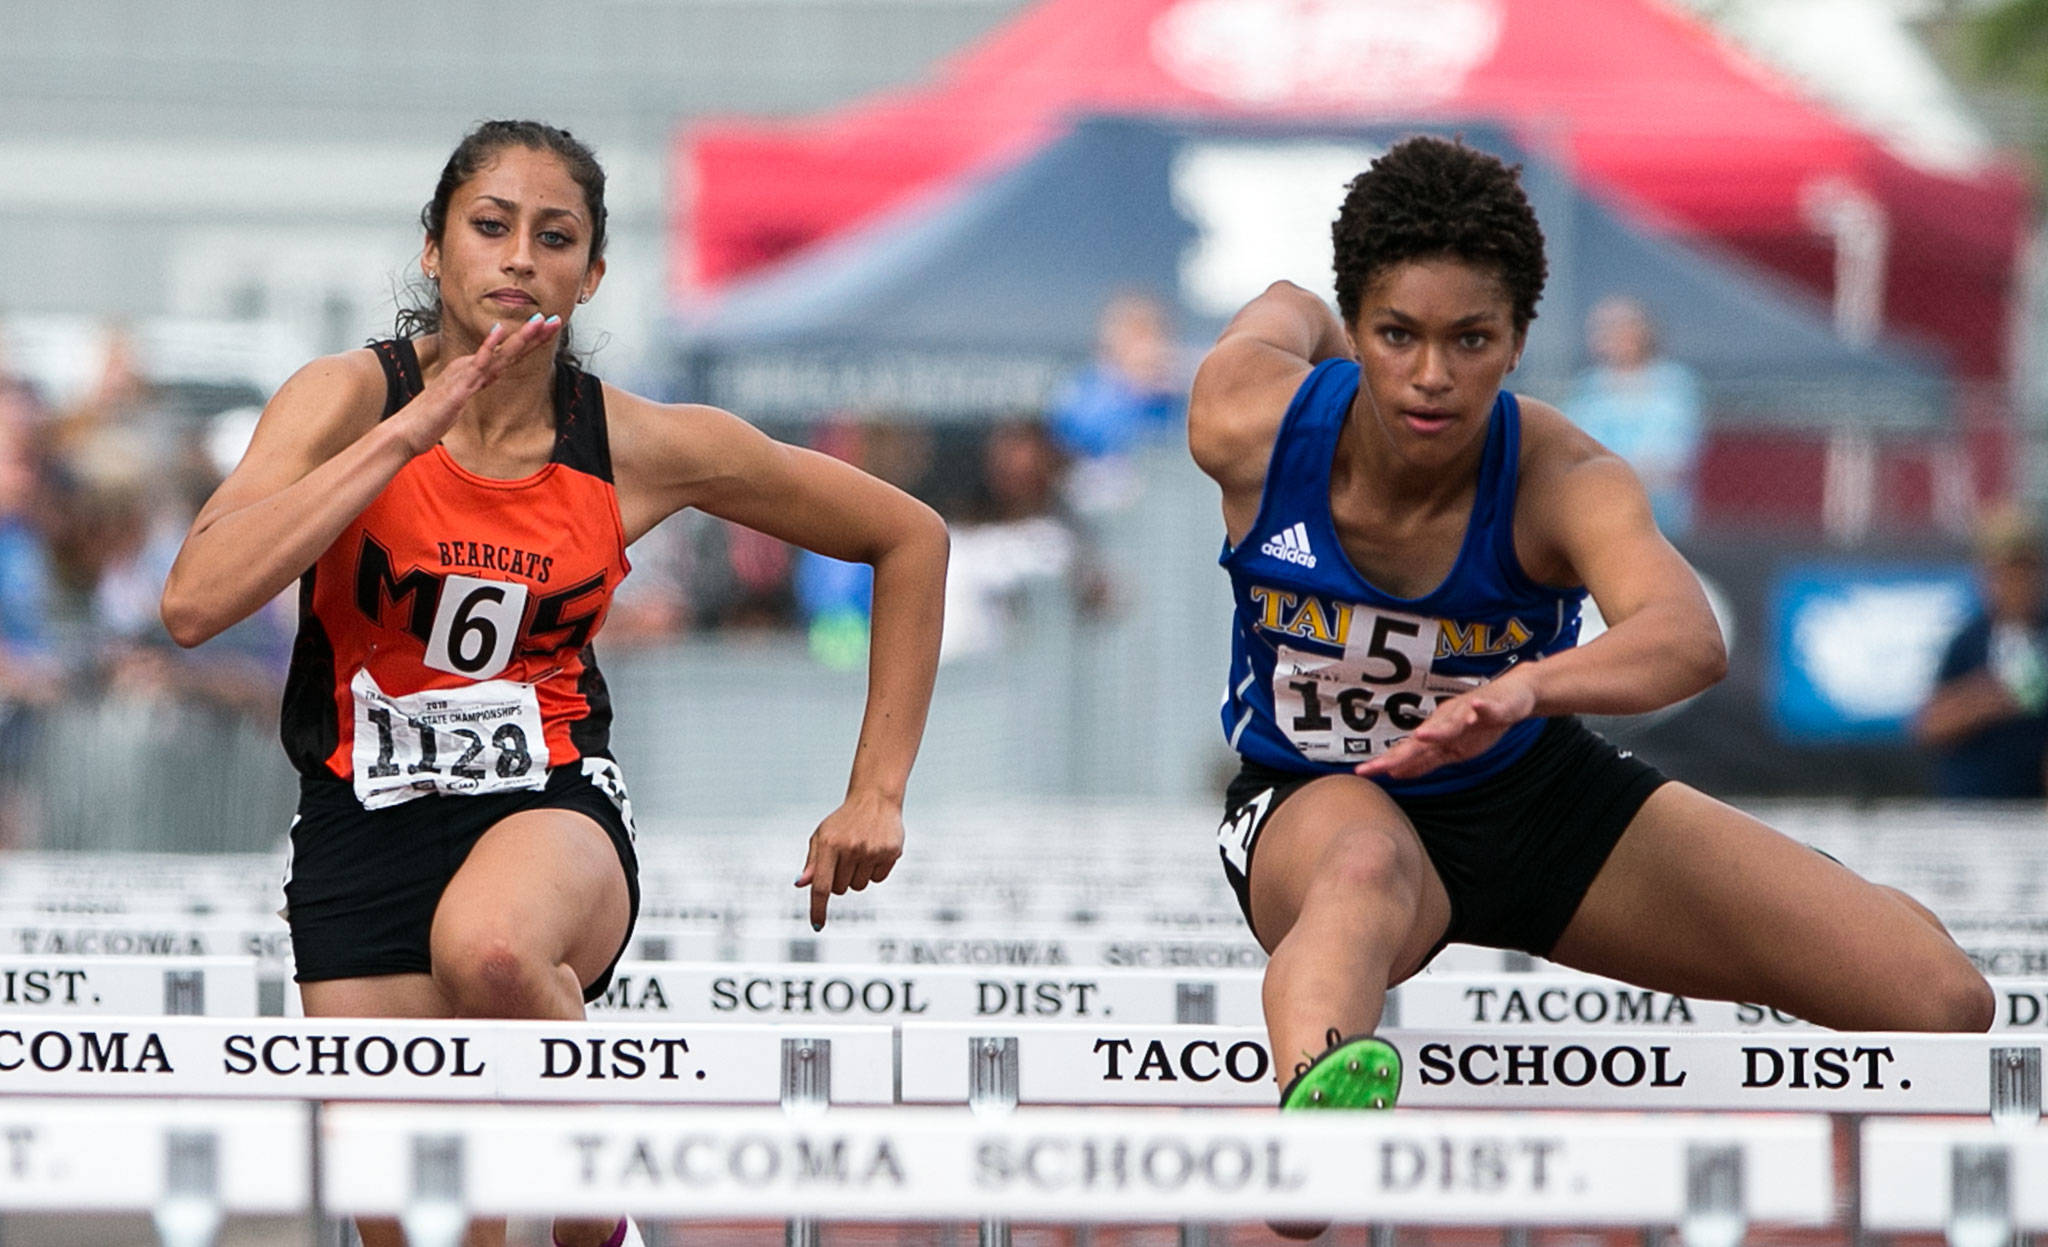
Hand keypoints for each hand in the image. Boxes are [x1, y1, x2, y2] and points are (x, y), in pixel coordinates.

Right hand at [391, 315, 560, 455]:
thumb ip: (475, 384)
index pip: (508, 354)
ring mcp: (465, 374)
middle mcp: (470, 367)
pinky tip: (498, 331)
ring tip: (539, 320)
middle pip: (509, 349)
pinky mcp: (459, 386)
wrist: (408, 431)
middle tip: (556, 318)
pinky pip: (476, 363)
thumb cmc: (432, 417)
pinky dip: (488, 347)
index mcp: (473, 371)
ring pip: (499, 353)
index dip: (530, 342)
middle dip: (534, 334)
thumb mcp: (462, 398)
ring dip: (520, 336)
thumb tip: (488, 375)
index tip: (549, 329)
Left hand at [795, 792, 904, 929]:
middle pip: (841, 889)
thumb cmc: (844, 821)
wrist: (875, 798)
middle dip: (840, 880)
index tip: (818, 926)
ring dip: (857, 876)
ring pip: (859, 886)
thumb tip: (800, 884)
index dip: (818, 909)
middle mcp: (850, 848)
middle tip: (844, 858)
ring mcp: (872, 851)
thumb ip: (812, 862)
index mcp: (828, 844)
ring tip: (860, 852)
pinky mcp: (890, 852)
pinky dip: (875, 871)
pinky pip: (878, 879)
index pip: (821, 886)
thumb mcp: (822, 836)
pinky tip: (875, 851)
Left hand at [1355, 676, 1537, 781]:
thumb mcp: (1452, 749)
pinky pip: (1486, 708)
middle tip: (1379, 766)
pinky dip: (1481, 708)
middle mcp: (1445, 722)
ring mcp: (1467, 712)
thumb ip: (1425, 761)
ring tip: (1422, 736)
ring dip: (1437, 730)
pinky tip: (1476, 709)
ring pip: (1451, 723)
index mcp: (1436, 734)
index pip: (1407, 752)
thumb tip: (1396, 773)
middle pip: (1421, 740)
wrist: (1513, 696)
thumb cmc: (1479, 724)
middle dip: (1400, 753)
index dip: (1386, 762)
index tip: (1363, 773)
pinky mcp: (1491, 705)